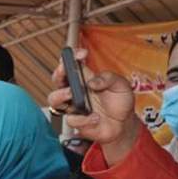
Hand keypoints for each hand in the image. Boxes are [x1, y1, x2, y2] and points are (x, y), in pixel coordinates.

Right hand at [49, 48, 141, 164]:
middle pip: (57, 79)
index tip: (81, 54)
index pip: (73, 64)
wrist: (123, 124)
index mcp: (85, 79)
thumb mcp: (121, 85)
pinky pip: (72, 119)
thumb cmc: (120, 103)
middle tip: (66, 71)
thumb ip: (109, 79)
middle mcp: (76, 91)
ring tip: (71, 94)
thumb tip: (92, 82)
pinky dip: (84, 119)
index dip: (73, 57)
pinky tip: (95, 118)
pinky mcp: (76, 121)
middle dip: (59, 73)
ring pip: (54, 99)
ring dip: (60, 95)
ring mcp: (73, 106)